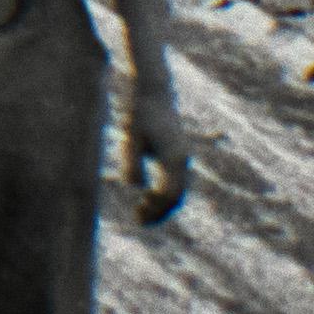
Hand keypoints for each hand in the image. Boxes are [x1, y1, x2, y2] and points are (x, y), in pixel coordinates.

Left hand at [127, 70, 193, 227]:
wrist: (154, 92)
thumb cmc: (139, 112)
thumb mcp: (131, 136)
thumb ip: (132, 161)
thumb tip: (136, 187)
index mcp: (174, 157)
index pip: (170, 194)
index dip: (156, 209)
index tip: (138, 216)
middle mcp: (183, 160)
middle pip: (176, 196)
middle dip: (159, 212)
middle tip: (139, 222)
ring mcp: (183, 158)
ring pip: (178, 191)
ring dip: (162, 205)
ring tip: (141, 214)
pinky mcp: (177, 155)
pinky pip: (175, 182)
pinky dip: (164, 195)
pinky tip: (147, 197)